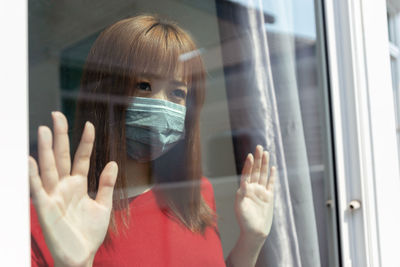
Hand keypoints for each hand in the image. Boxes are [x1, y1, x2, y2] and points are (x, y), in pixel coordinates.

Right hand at [29, 112, 117, 266]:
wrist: (81, 256)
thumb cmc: (89, 233)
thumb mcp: (103, 205)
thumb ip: (106, 184)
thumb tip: (112, 162)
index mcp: (79, 184)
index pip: (81, 158)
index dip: (85, 142)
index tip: (89, 125)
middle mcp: (64, 186)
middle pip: (61, 156)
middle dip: (60, 136)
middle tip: (57, 115)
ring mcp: (54, 195)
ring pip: (48, 167)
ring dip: (45, 149)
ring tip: (43, 130)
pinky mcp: (45, 208)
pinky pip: (37, 189)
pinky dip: (33, 175)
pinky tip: (30, 159)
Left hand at [235, 145, 275, 240]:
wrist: (254, 232)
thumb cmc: (244, 221)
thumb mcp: (240, 207)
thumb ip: (242, 194)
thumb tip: (243, 182)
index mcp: (244, 189)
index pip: (246, 173)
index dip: (248, 164)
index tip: (250, 155)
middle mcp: (252, 188)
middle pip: (255, 170)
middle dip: (257, 159)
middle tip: (259, 147)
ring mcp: (261, 192)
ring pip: (263, 174)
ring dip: (264, 164)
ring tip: (266, 152)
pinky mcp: (269, 197)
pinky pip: (270, 184)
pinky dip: (272, 175)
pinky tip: (272, 167)